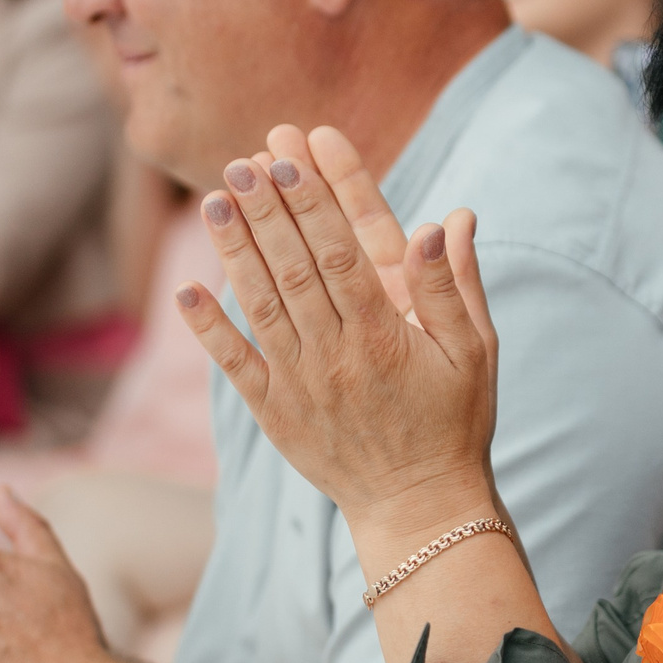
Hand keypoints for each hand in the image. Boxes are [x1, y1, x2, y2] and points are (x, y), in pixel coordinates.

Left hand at [178, 124, 501, 534]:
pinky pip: (235, 365)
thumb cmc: (454, 421)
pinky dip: (209, 328)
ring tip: (215, 198)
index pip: (343, 253)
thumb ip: (455, 286)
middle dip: (267, 210)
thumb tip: (447, 220)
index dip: (313, 203)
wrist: (419, 505)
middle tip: (243, 160)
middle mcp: (337, 354)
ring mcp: (301, 384)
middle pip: (295, 268)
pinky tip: (187, 289)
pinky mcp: (276, 413)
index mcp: (386, 334)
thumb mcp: (475, 351)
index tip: (290, 157)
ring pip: (261, 305)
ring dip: (235, 250)